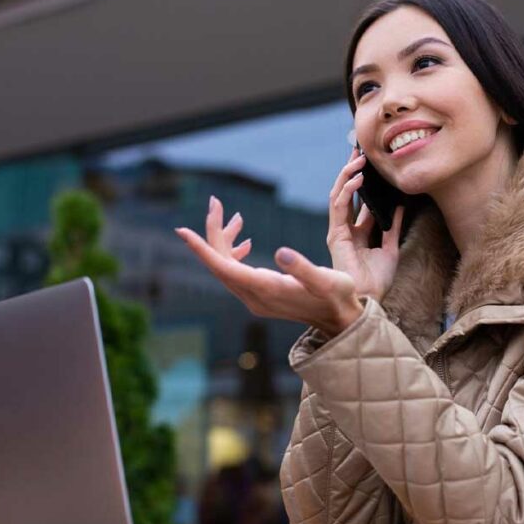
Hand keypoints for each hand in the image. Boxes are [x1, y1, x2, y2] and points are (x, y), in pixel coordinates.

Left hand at [175, 196, 363, 335]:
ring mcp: (256, 299)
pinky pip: (237, 273)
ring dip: (226, 240)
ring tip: (236, 216)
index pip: (224, 267)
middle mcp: (255, 297)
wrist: (340, 321)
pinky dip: (236, 253)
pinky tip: (246, 241)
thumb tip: (280, 251)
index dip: (202, 248)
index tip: (182, 231)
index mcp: (266, 290)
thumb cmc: (338, 297)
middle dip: (214, 232)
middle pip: (221, 263)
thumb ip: (302, 268)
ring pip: (227, 267)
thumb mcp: (327, 281)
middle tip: (214, 202)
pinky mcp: (260, 297)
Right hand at [327, 146, 404, 301]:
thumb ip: (392, 227)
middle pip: (346, 194)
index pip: (358, 201)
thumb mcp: (391, 248)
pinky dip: (347, 189)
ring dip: (348, 175)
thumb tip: (400, 206)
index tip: (370, 163)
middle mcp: (346, 230)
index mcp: (358, 233)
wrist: (369, 298)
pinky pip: (339, 206)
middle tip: (359, 151)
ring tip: (359, 158)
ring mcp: (339, 231)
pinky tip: (357, 177)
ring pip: (338, 195)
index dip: (363, 182)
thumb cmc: (378, 280)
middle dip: (351, 171)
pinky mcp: (335, 235)